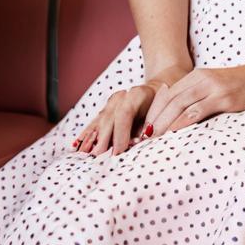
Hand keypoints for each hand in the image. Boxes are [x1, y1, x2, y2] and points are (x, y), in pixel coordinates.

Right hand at [74, 62, 191, 155]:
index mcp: (140, 93)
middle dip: (103, 139)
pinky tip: (77, 145)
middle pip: (109, 118)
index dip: (120, 133)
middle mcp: (124, 95)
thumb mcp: (166, 112)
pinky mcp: (108, 109)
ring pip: (100, 120)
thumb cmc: (167, 104)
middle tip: (98, 158)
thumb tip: (141, 144)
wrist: (163, 86)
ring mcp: (114, 101)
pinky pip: (96, 121)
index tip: (118, 152)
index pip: (125, 113)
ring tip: (84, 154)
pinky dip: (87, 134)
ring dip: (92, 138)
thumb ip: (154, 126)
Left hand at [144, 62, 244, 138]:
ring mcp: (213, 88)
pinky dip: (182, 121)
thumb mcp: (214, 87)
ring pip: (179, 105)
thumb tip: (175, 118)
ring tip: (152, 139)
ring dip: (163, 123)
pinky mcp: (225, 98)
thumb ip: (196, 96)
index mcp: (196, 76)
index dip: (151, 111)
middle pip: (169, 100)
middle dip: (152, 119)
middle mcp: (201, 79)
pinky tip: (173, 132)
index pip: (166, 94)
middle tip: (141, 138)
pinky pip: (198, 110)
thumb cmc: (240, 86)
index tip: (142, 128)